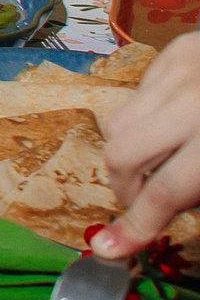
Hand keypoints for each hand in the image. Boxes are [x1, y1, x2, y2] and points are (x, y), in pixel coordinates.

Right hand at [96, 32, 199, 256]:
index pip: (165, 191)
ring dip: (131, 149)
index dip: (136, 225)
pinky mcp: (174, 50)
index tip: (109, 249)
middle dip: (124, 186)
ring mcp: (178, 70)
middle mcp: (192, 102)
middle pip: (121, 153)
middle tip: (143, 198)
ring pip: (117, 122)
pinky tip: (176, 119)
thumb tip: (151, 218)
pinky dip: (147, 117)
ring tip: (162, 156)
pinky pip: (137, 94)